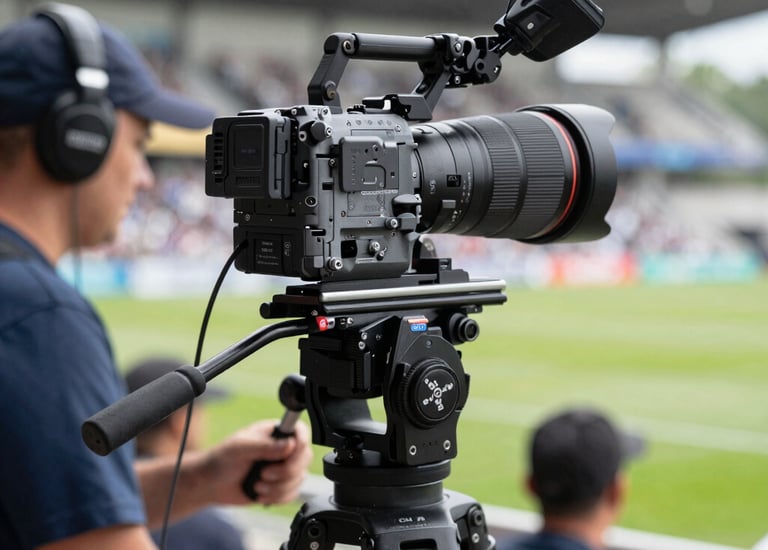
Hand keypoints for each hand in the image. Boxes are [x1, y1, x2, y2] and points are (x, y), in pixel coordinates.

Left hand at [198, 419, 312, 505]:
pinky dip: (277, 497)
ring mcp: (284, 468)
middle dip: (285, 471)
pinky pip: (293, 494)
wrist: (212, 485)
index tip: (289, 453)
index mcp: (275, 432)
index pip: (300, 432)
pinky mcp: (281, 486)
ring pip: (299, 478)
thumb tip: (290, 444)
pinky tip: (260, 494)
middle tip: (264, 474)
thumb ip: (265, 446)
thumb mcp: (241, 447)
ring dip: (277, 487)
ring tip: (257, 485)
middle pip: (304, 458)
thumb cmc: (222, 460)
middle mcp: (283, 448)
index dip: (301, 442)